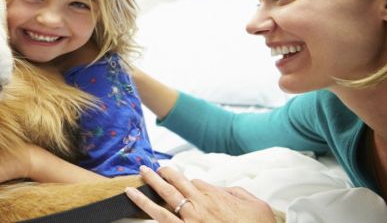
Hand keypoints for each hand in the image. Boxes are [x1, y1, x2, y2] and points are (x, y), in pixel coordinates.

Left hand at [125, 166, 275, 222]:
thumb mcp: (254, 204)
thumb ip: (235, 193)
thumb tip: (222, 190)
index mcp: (213, 197)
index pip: (192, 182)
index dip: (185, 181)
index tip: (183, 181)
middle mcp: (198, 208)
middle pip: (172, 187)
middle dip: (157, 177)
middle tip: (146, 170)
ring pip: (161, 207)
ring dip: (145, 196)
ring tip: (132, 189)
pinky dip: (152, 218)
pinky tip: (141, 215)